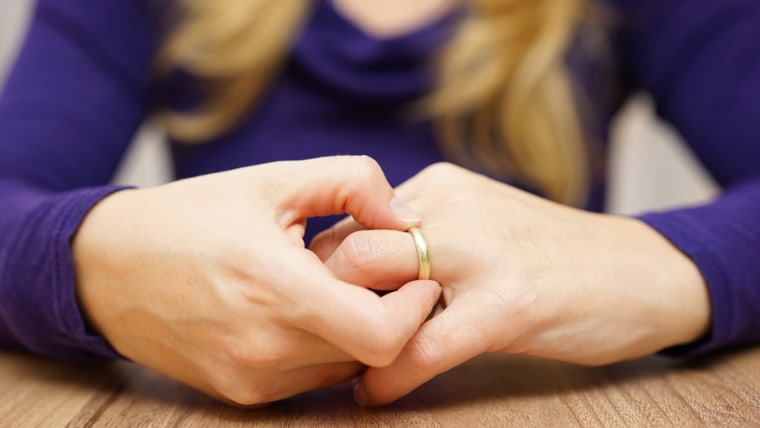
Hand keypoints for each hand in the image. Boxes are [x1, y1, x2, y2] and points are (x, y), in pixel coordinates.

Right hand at [72, 156, 440, 405]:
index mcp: (274, 287)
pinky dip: (327, 348)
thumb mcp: (273, 179)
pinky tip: (307, 311)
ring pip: (345, 369)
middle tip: (383, 277)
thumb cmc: (193, 216)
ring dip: (360, 333)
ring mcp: (252, 378)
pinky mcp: (242, 393)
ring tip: (338, 290)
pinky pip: (312, 378)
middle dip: (393, 316)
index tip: (417, 277)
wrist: (107, 269)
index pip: (381, 335)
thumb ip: (354, 184)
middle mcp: (264, 347)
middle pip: (371, 354)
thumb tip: (408, 220)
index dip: (414, 309)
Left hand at [311, 163, 710, 405]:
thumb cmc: (549, 258)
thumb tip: (352, 270)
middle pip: (349, 245)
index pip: (350, 219)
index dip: (322, 267)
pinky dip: (389, 375)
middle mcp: (452, 209)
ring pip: (377, 282)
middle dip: (321, 297)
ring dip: (346, 333)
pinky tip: (375, 393)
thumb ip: (421, 236)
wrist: (642, 273)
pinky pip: (424, 344)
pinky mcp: (510, 303)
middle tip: (314, 339)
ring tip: (338, 366)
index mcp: (440, 190)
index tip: (310, 303)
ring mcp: (482, 253)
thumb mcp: (480, 224)